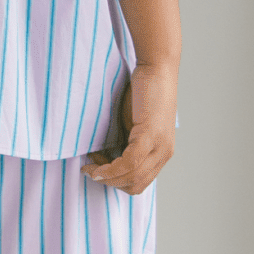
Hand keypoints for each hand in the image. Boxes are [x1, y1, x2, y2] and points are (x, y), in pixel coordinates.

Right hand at [81, 61, 176, 193]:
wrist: (156, 69)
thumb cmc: (142, 93)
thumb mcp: (134, 126)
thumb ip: (126, 144)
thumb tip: (105, 159)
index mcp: (161, 153)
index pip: (138, 183)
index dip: (115, 182)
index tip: (97, 169)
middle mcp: (164, 154)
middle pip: (134, 185)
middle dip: (109, 183)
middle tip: (90, 169)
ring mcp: (160, 146)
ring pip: (131, 177)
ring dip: (106, 176)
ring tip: (89, 166)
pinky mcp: (151, 135)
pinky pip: (130, 162)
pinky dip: (111, 167)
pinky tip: (96, 161)